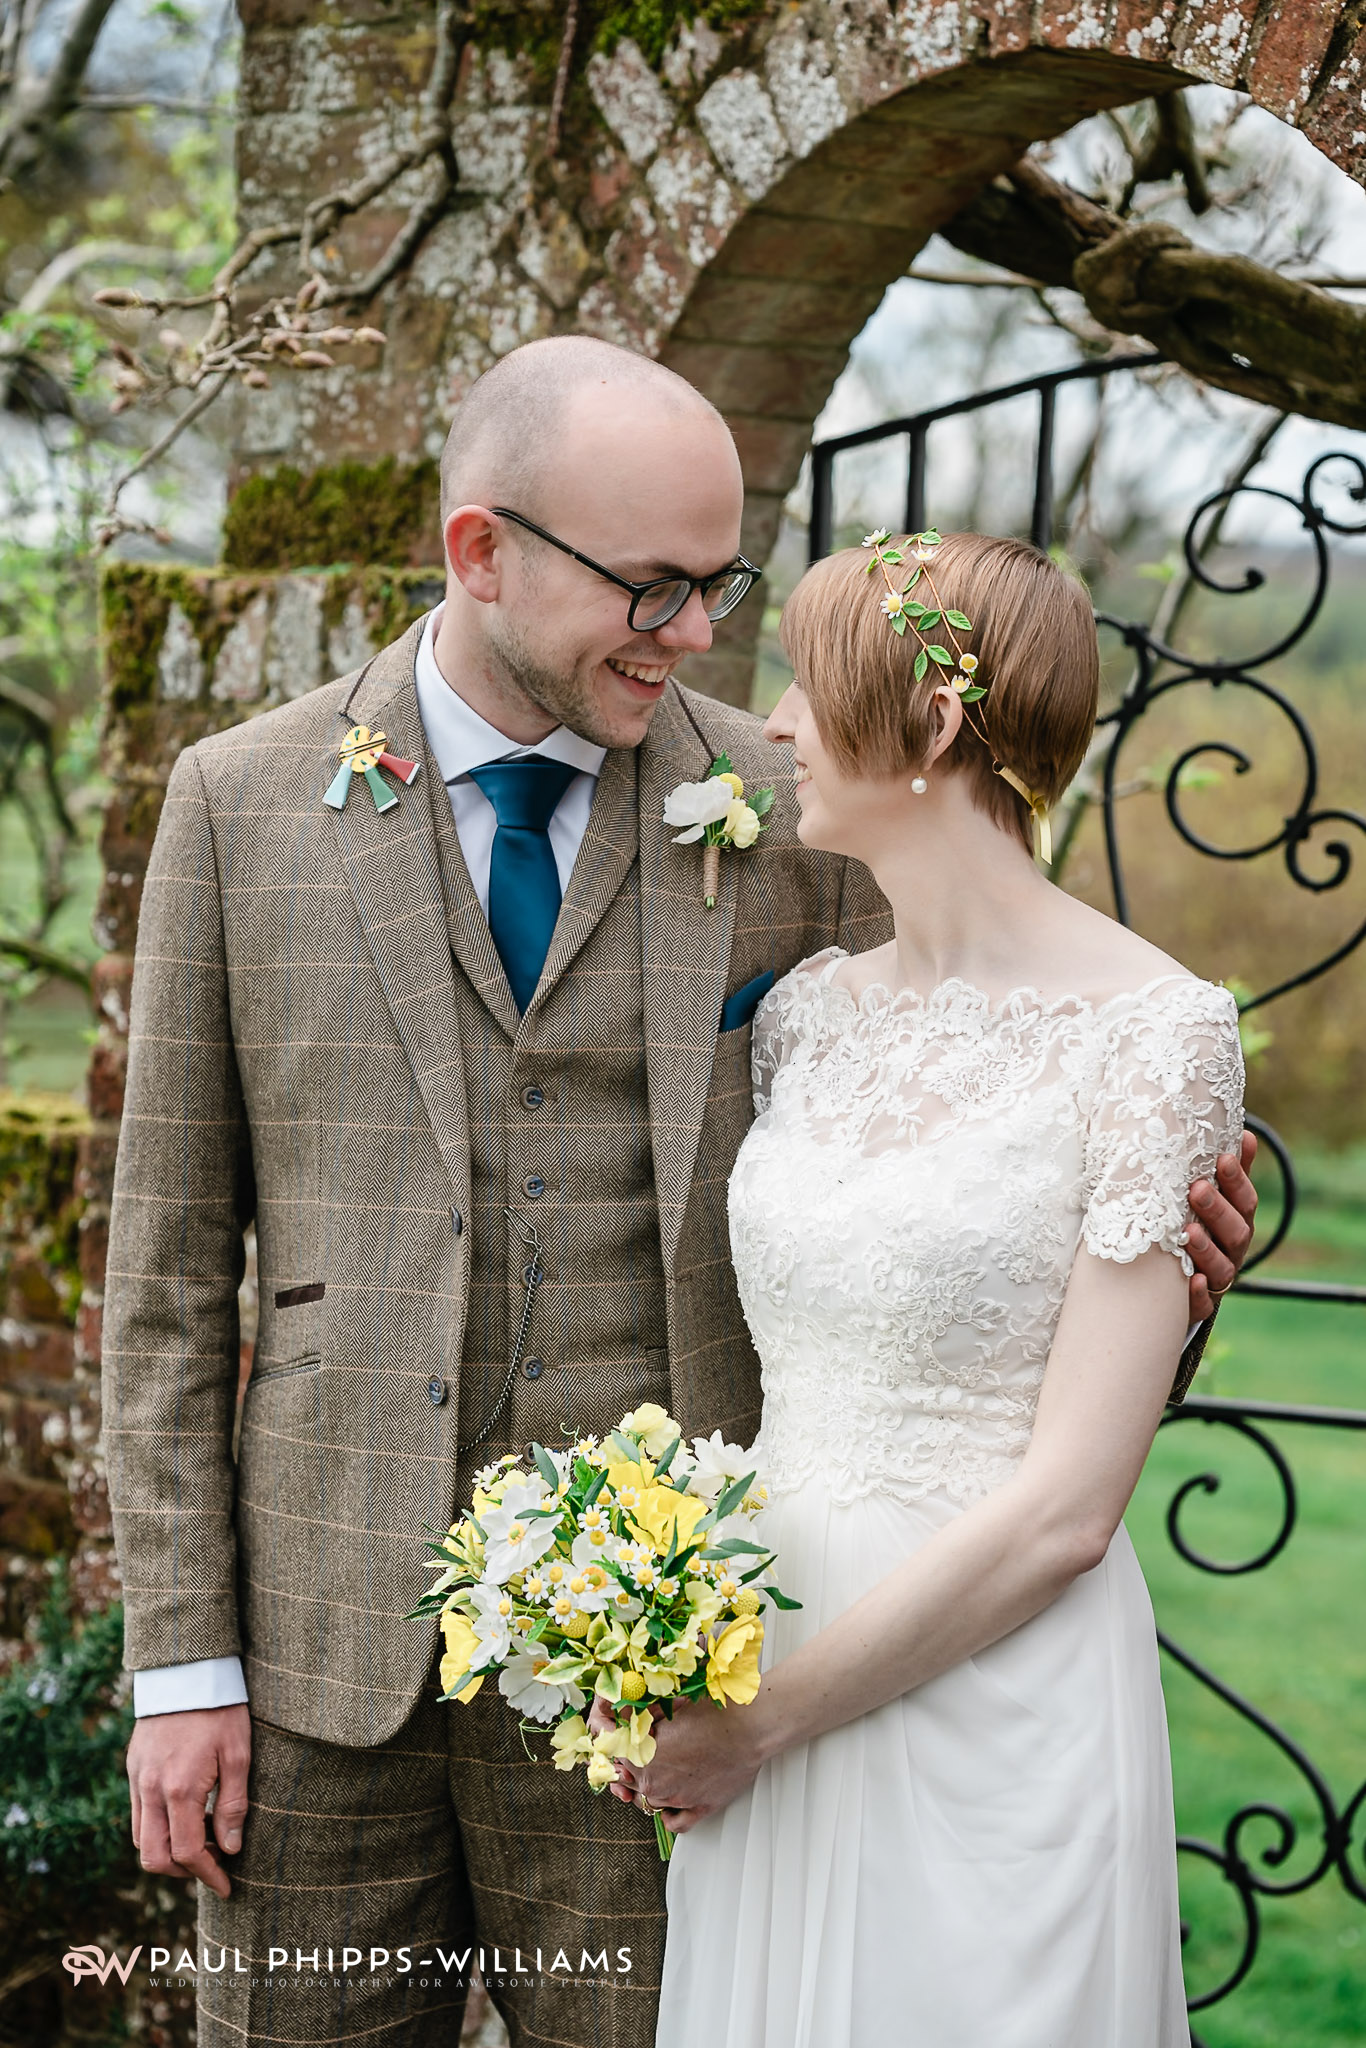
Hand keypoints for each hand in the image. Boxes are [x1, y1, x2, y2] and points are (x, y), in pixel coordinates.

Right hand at [127, 1704, 251, 1899]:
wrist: (186, 1670)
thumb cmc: (220, 1710)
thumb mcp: (239, 1754)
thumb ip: (233, 1805)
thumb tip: (231, 1848)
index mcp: (180, 1789)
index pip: (188, 1853)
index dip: (209, 1875)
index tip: (227, 1885)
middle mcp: (151, 1790)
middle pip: (154, 1858)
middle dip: (183, 1872)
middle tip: (213, 1865)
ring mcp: (137, 1780)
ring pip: (141, 1839)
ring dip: (167, 1852)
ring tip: (202, 1841)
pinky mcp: (133, 1769)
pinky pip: (138, 1815)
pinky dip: (157, 1829)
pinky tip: (185, 1815)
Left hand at [631, 1695, 765, 1835]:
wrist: (749, 1728)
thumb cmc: (715, 1714)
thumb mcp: (670, 1709)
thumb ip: (644, 1720)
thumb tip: (632, 1719)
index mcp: (645, 1756)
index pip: (618, 1757)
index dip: (623, 1744)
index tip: (630, 1739)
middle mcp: (657, 1783)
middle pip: (629, 1780)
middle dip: (634, 1765)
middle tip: (647, 1751)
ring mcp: (677, 1799)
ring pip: (649, 1801)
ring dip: (651, 1786)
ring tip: (663, 1769)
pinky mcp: (699, 1809)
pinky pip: (674, 1822)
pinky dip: (670, 1814)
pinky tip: (672, 1801)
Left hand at [1185, 1129, 1258, 1320]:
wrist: (1166, 1280)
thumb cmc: (1191, 1224)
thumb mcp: (1209, 1197)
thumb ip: (1228, 1171)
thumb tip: (1244, 1132)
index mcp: (1236, 1222)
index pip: (1245, 1201)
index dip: (1237, 1181)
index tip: (1222, 1159)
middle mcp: (1231, 1251)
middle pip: (1235, 1232)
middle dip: (1218, 1210)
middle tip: (1198, 1189)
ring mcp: (1216, 1278)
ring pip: (1221, 1268)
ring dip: (1207, 1249)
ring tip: (1188, 1232)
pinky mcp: (1198, 1305)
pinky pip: (1203, 1305)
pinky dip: (1198, 1295)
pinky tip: (1192, 1281)